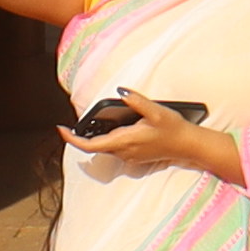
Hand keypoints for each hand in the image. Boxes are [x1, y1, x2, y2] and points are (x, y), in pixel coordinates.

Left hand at [69, 106, 236, 182]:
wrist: (188, 146)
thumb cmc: (173, 129)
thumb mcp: (156, 111)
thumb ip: (137, 101)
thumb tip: (121, 92)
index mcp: (124, 140)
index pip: (90, 145)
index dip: (73, 139)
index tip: (61, 130)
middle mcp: (124, 152)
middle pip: (94, 147)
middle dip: (81, 137)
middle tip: (70, 126)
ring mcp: (129, 157)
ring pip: (104, 148)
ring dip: (95, 139)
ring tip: (90, 124)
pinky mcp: (134, 157)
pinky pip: (115, 150)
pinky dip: (107, 141)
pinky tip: (114, 129)